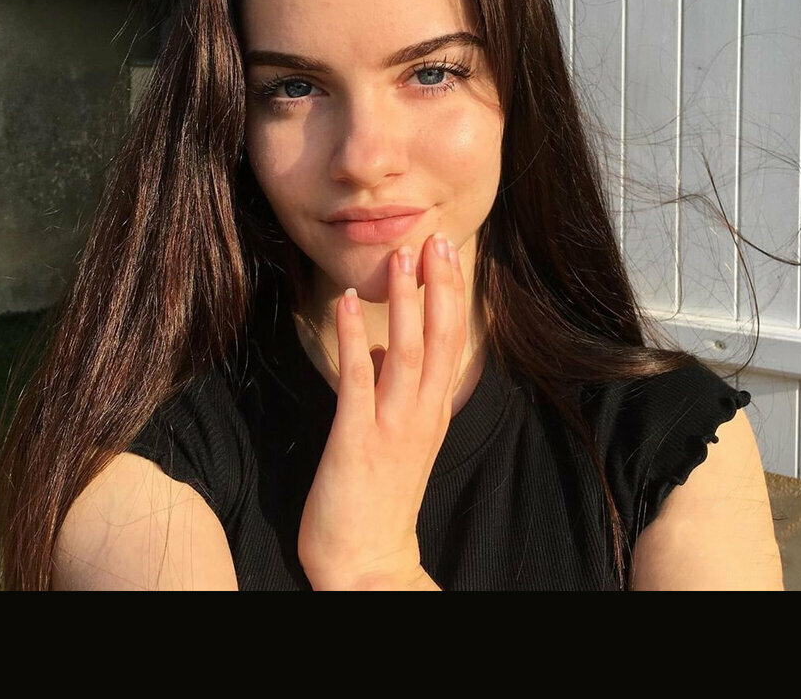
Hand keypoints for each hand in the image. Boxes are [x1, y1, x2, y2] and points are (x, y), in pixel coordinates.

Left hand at [297, 231, 466, 590]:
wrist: (367, 562)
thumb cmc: (379, 496)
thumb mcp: (397, 436)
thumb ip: (395, 390)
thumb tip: (382, 347)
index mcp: (432, 410)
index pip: (451, 340)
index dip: (450, 293)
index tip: (446, 250)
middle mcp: (421, 414)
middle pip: (439, 339)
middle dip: (439, 286)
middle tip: (435, 238)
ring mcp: (392, 427)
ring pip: (408, 352)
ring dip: (405, 302)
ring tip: (401, 257)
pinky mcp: (357, 440)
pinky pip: (359, 380)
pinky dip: (355, 339)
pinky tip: (349, 304)